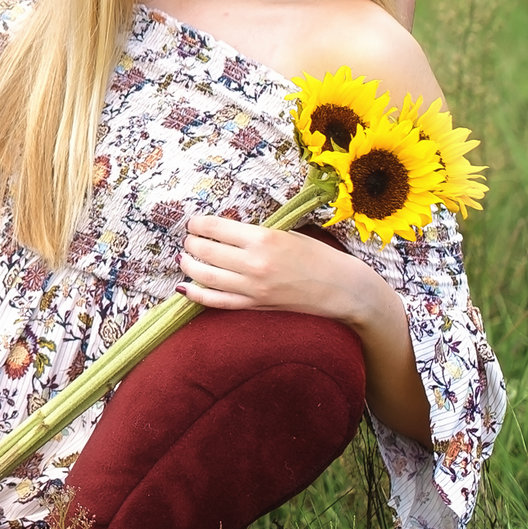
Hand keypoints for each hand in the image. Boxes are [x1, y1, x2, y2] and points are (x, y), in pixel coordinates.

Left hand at [177, 215, 389, 328]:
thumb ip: (255, 234)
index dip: (198, 224)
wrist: (342, 289)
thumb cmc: (318, 256)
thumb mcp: (286, 234)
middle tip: (189, 239)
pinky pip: (217, 301)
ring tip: (184, 258)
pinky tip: (184, 288)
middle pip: (206, 250)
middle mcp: (254, 263)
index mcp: (263, 239)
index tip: (194, 223)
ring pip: (205, 276)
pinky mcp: (254, 305)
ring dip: (189, 265)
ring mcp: (252, 287)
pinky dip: (196, 295)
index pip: (216, 228)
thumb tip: (224, 231)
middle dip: (191, 243)